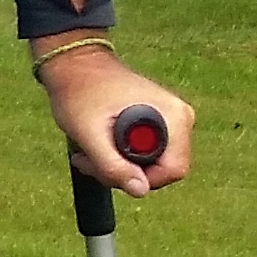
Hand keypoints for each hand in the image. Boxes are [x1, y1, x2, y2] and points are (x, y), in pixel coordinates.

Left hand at [39, 45, 194, 195]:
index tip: (107, 168)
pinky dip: (120, 156)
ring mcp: (172, 120)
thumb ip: (112, 164)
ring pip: (152, 165)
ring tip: (88, 151)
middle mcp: (181, 118)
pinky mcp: (159, 122)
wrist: (75, 66)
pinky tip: (97, 145)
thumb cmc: (79, 94)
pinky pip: (146, 154)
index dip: (140, 178)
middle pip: (163, 170)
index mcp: (174, 118)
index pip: (174, 170)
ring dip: (117, 166)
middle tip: (89, 160)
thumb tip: (140, 191)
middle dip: (124, 173)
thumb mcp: (89, 134)